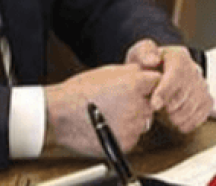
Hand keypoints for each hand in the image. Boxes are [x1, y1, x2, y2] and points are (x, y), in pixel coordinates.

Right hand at [44, 64, 159, 156]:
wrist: (59, 114)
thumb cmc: (78, 92)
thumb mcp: (107, 72)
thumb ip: (130, 73)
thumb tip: (142, 71)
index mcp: (135, 84)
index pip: (156, 82)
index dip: (146, 85)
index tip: (137, 88)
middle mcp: (137, 105)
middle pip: (151, 104)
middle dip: (140, 103)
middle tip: (119, 103)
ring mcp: (133, 126)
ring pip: (143, 122)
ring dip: (133, 120)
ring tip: (110, 115)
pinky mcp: (126, 143)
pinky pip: (133, 137)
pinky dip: (124, 134)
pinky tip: (108, 127)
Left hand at [125, 39, 212, 133]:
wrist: (158, 75)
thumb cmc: (147, 67)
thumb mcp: (139, 54)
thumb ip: (143, 53)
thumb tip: (154, 60)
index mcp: (179, 57)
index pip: (177, 75)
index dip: (166, 92)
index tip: (154, 104)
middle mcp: (194, 70)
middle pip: (186, 94)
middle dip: (169, 107)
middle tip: (158, 111)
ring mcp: (202, 85)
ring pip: (193, 107)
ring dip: (177, 117)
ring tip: (165, 114)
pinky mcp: (207, 99)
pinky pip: (201, 115)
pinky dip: (187, 122)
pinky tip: (175, 120)